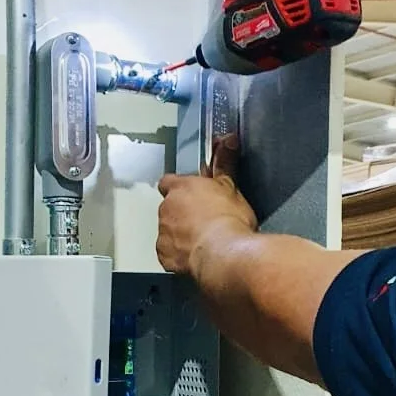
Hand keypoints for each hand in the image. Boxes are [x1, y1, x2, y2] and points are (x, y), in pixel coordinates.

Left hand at [157, 139, 257, 277]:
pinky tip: (197, 256)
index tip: (193, 195)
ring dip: (180, 235)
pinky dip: (179, 256)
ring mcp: (163, 233)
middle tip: (205, 221)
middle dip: (182, 214)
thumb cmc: (229, 220)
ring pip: (168, 231)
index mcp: (181, 188)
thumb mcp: (232, 187)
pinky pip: (169, 254)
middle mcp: (167, 208)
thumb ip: (225, 162)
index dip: (180, 188)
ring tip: (204, 241)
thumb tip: (228, 139)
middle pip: (169, 208)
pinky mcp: (165, 256)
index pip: (169, 181)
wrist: (225, 254)